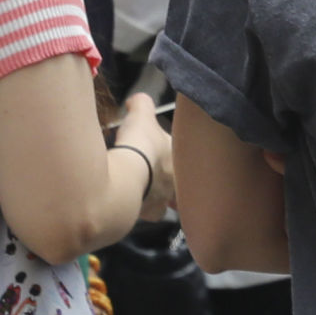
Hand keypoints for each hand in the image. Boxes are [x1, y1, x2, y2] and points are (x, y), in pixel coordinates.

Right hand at [113, 94, 175, 222]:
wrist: (127, 177)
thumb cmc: (140, 145)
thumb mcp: (141, 115)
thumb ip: (141, 104)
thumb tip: (137, 101)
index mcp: (184, 157)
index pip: (188, 155)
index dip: (175, 151)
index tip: (162, 149)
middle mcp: (180, 181)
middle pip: (181, 180)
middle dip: (171, 176)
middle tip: (156, 170)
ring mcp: (166, 199)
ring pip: (168, 199)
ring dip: (158, 193)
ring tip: (145, 186)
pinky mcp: (149, 213)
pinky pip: (150, 213)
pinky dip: (143, 209)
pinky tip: (134, 202)